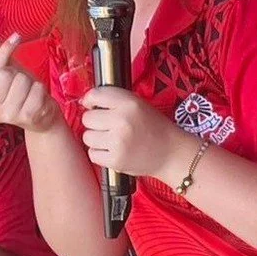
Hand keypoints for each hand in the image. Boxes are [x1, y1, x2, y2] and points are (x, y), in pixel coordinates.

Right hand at [0, 34, 60, 133]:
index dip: (6, 50)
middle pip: (6, 74)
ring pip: (22, 81)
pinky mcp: (28, 117)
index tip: (16, 37)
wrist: (42, 118)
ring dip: (31, 83)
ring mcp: (10, 116)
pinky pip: (37, 90)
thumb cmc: (23, 92)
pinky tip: (38, 101)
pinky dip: (41, 90)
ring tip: (30, 93)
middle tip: (23, 85)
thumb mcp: (9, 72)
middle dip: (19, 74)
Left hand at [80, 87, 196, 179]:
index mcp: (129, 103)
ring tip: (110, 139)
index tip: (92, 105)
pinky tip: (112, 150)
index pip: (95, 95)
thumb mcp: (138, 104)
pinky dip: (99, 153)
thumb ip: (115, 100)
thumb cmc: (154, 127)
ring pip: (87, 137)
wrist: (171, 153)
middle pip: (88, 118)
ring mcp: (118, 142)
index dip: (90, 101)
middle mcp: (122, 120)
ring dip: (95, 138)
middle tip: (106, 126)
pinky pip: (92, 153)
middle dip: (94, 122)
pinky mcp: (116, 160)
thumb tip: (85, 101)